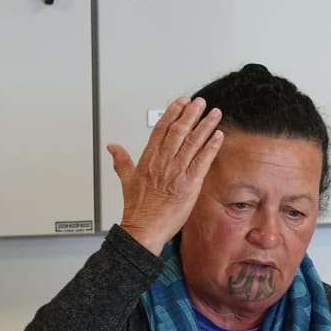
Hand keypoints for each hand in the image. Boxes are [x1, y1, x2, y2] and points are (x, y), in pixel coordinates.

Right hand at [108, 96, 224, 254]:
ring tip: (213, 113)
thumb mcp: (126, 180)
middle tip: (200, 102)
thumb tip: (112, 147)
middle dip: (190, 113)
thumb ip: (121, 160)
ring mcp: (176, 171)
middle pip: (178, 130)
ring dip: (205, 125)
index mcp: (148, 158)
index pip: (161, 128)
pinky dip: (211, 146)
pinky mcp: (189, 183)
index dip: (173, 112)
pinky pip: (203, 160)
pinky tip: (218, 135)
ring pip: (192, 142)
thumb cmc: (137, 209)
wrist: (144, 228)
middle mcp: (163, 161)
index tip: (181, 102)